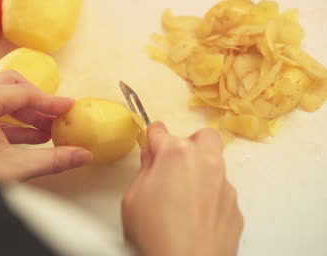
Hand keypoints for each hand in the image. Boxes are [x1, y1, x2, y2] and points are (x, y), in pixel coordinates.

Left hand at [0, 71, 92, 181]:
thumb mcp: (16, 168)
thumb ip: (53, 159)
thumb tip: (83, 154)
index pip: (23, 93)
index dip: (51, 102)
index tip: (70, 106)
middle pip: (11, 84)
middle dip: (38, 102)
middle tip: (58, 115)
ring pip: (2, 97)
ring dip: (27, 112)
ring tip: (50, 129)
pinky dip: (13, 121)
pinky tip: (34, 136)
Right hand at [122, 122, 242, 255]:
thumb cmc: (157, 234)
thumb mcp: (133, 198)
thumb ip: (145, 171)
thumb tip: (151, 160)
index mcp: (177, 155)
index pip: (161, 131)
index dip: (153, 136)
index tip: (151, 139)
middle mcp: (206, 164)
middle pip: (203, 137)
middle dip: (189, 143)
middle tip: (173, 162)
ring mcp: (224, 186)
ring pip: (215, 165)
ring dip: (201, 172)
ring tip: (182, 196)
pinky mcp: (234, 207)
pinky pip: (222, 193)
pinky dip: (210, 197)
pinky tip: (194, 217)